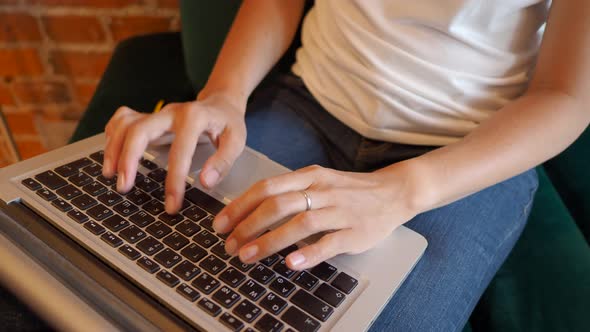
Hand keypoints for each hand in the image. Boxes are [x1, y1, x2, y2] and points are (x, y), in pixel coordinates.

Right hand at [102, 93, 246, 213]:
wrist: (221, 102)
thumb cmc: (228, 124)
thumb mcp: (237, 141)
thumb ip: (223, 162)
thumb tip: (205, 183)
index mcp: (195, 117)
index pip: (180, 150)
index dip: (175, 180)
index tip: (172, 205)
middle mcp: (171, 112)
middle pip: (140, 129)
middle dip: (129, 159)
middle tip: (124, 187)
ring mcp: (156, 113)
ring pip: (126, 124)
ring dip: (114, 149)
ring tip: (110, 175)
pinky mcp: (148, 116)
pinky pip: (122, 120)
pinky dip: (112, 136)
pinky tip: (111, 155)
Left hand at [213, 163, 423, 269]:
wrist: (394, 191)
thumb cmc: (350, 190)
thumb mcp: (319, 181)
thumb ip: (291, 192)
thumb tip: (252, 211)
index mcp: (309, 176)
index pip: (267, 187)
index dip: (240, 206)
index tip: (221, 223)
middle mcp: (322, 190)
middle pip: (278, 204)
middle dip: (248, 225)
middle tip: (228, 244)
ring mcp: (340, 210)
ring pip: (300, 222)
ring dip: (269, 240)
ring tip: (247, 255)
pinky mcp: (356, 231)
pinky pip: (329, 242)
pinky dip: (308, 252)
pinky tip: (290, 263)